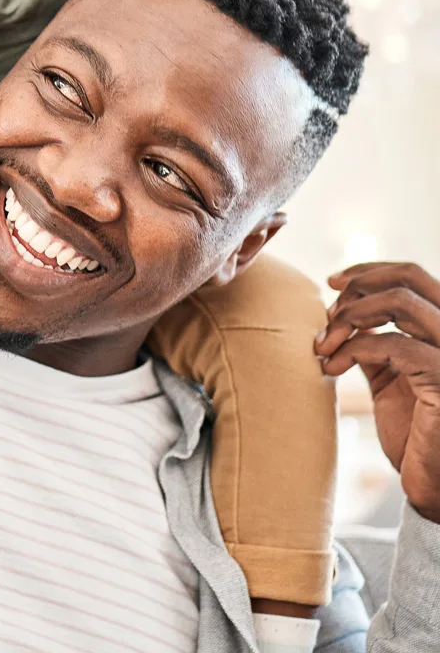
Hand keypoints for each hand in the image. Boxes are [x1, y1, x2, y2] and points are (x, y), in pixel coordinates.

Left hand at [316, 261, 439, 523]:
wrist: (434, 486)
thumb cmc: (413, 433)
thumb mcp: (388, 376)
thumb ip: (372, 340)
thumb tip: (338, 308)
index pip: (412, 275)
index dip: (368, 270)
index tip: (331, 281)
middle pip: (410, 276)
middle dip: (359, 283)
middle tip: (327, 305)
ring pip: (402, 301)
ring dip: (351, 313)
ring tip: (326, 342)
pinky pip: (394, 343)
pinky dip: (354, 347)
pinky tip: (332, 366)